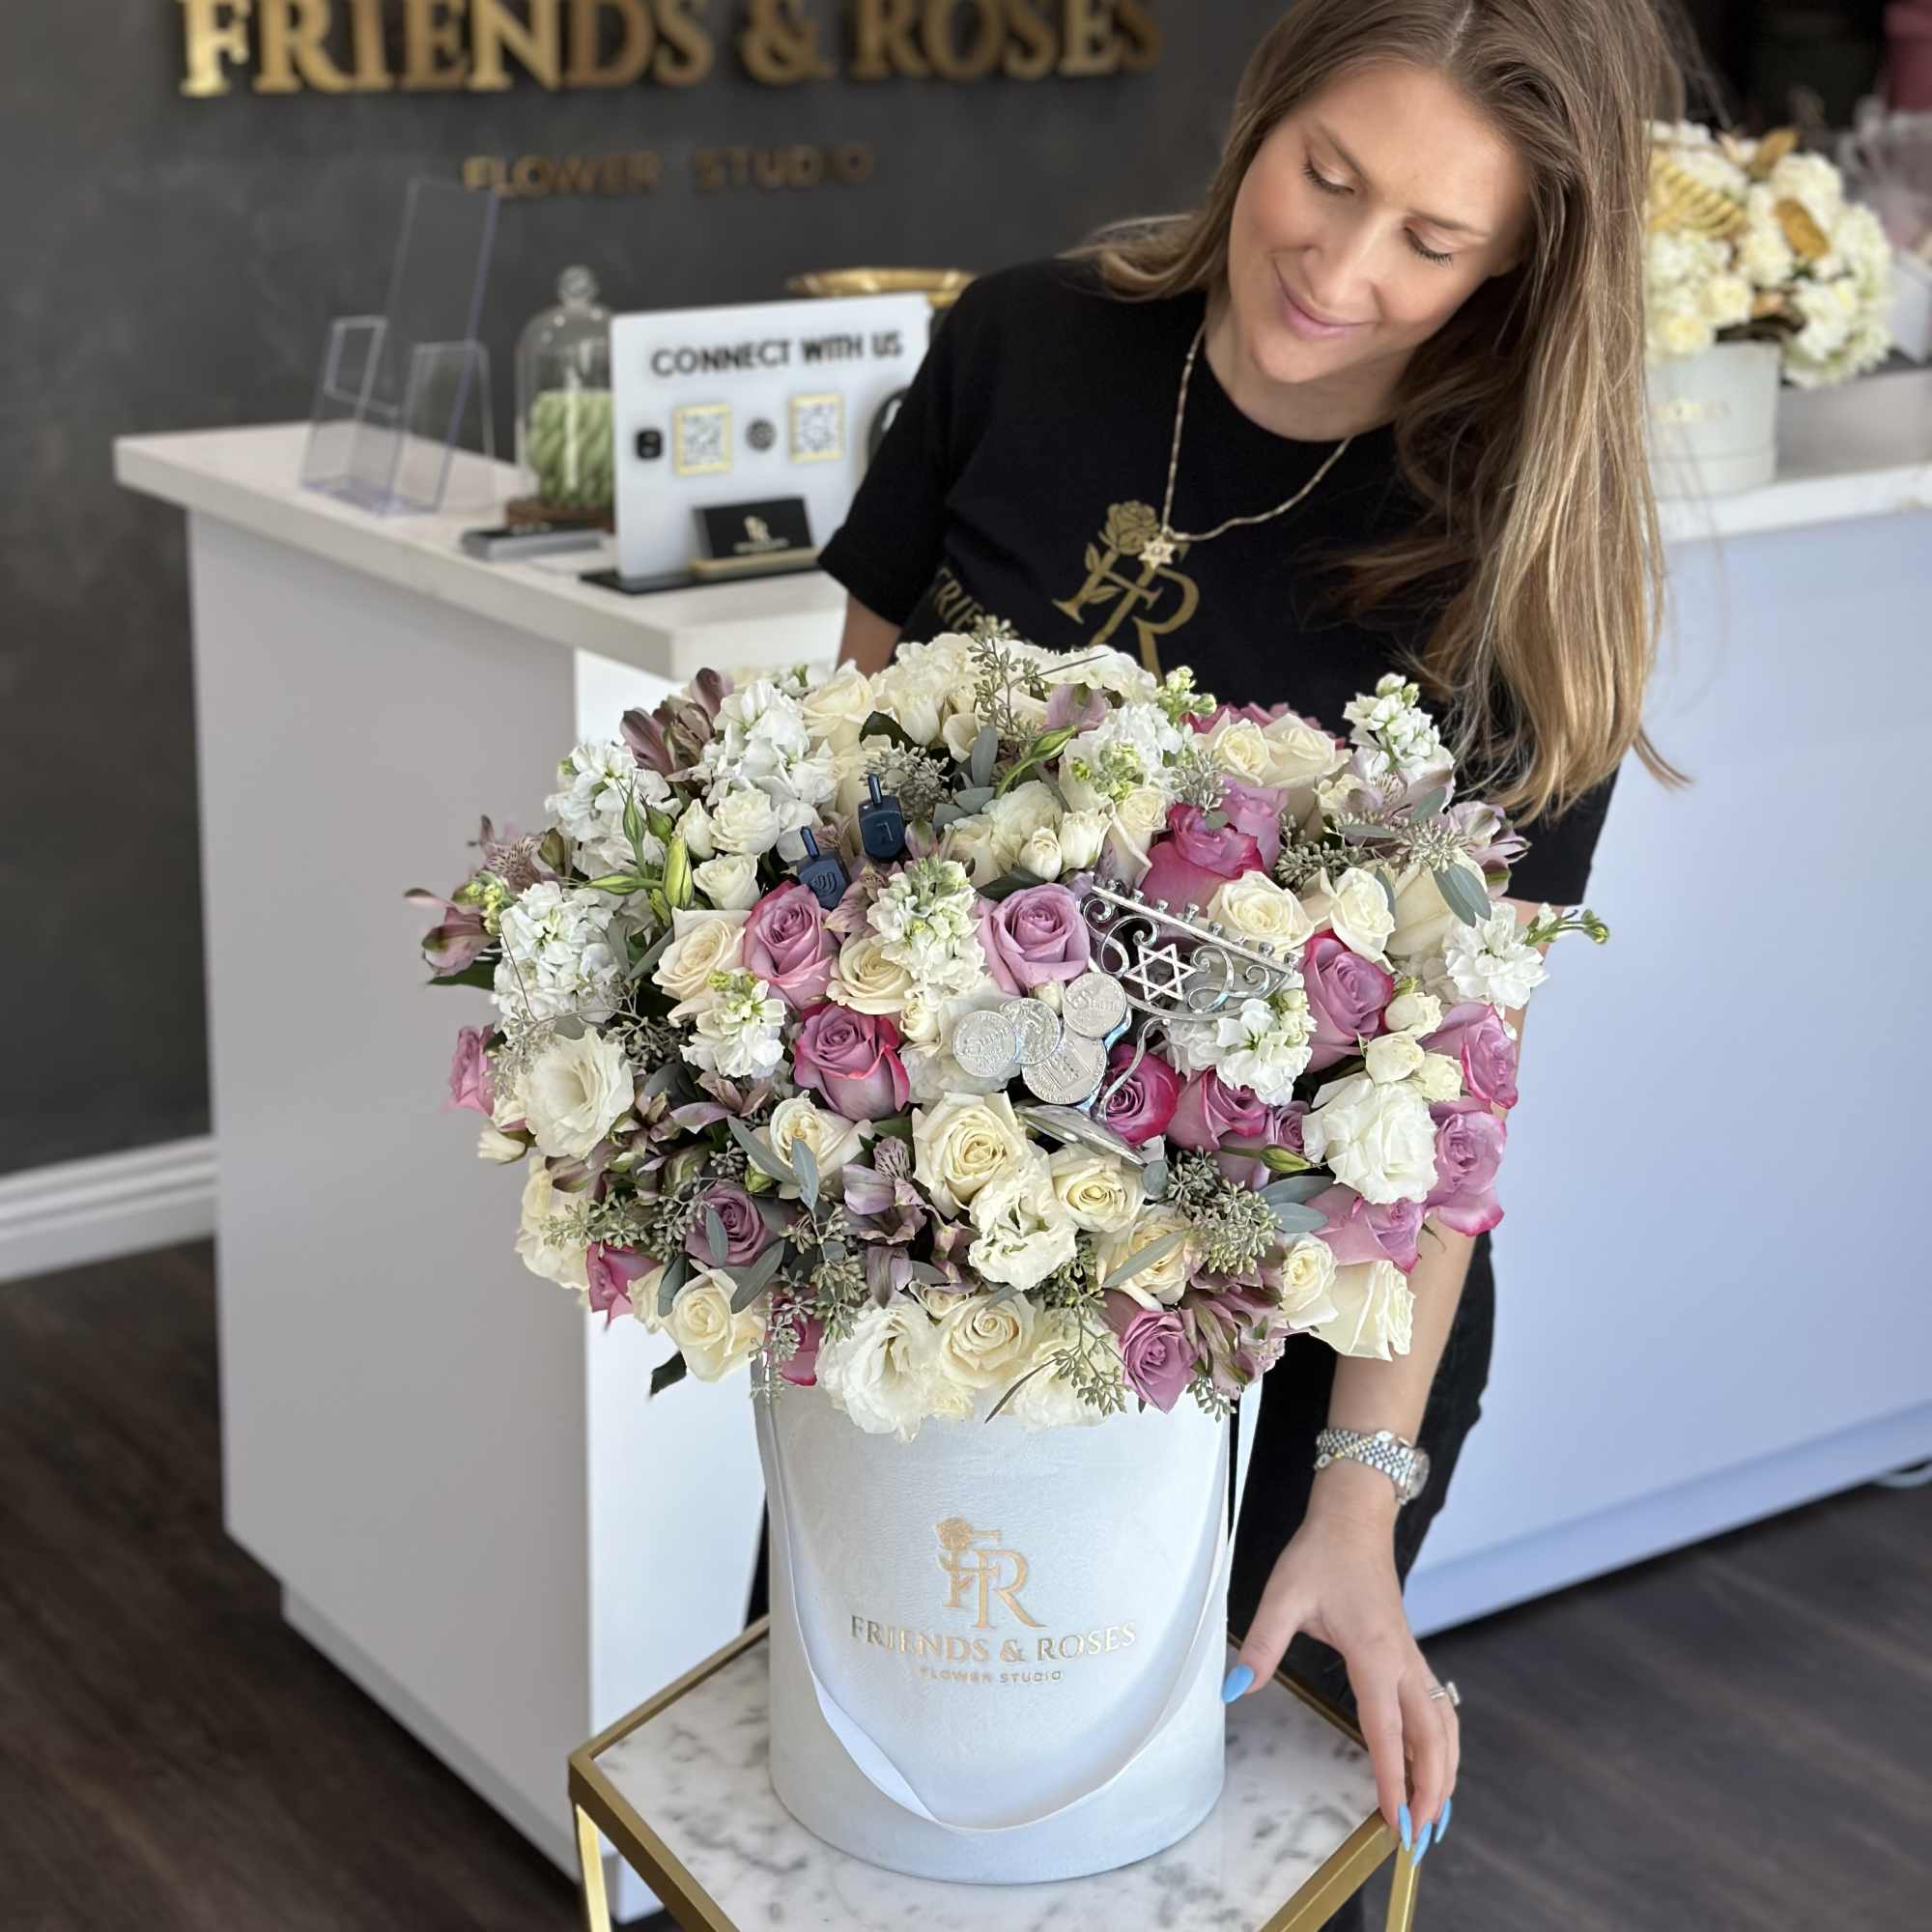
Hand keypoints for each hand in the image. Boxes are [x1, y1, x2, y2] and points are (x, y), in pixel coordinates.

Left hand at [1224, 1480, 1457, 1855]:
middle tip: (1419, 1839)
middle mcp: (1403, 1662)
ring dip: (1445, 1773)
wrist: (1355, 1518)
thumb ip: (1261, 1644)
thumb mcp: (1282, 1594)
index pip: (1387, 1731)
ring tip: (1435, 1818)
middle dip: (1431, 1792)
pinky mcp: (1410, 1655)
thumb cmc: (1321, 1554)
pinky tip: (1435, 1768)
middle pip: (1432, 1739)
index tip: (1396, 1822)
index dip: (1393, 1780)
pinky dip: (1444, 1746)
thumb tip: (1236, 1689)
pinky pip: (1438, 1709)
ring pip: (1444, 1727)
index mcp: (1374, 1653)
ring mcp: (1412, 1659)